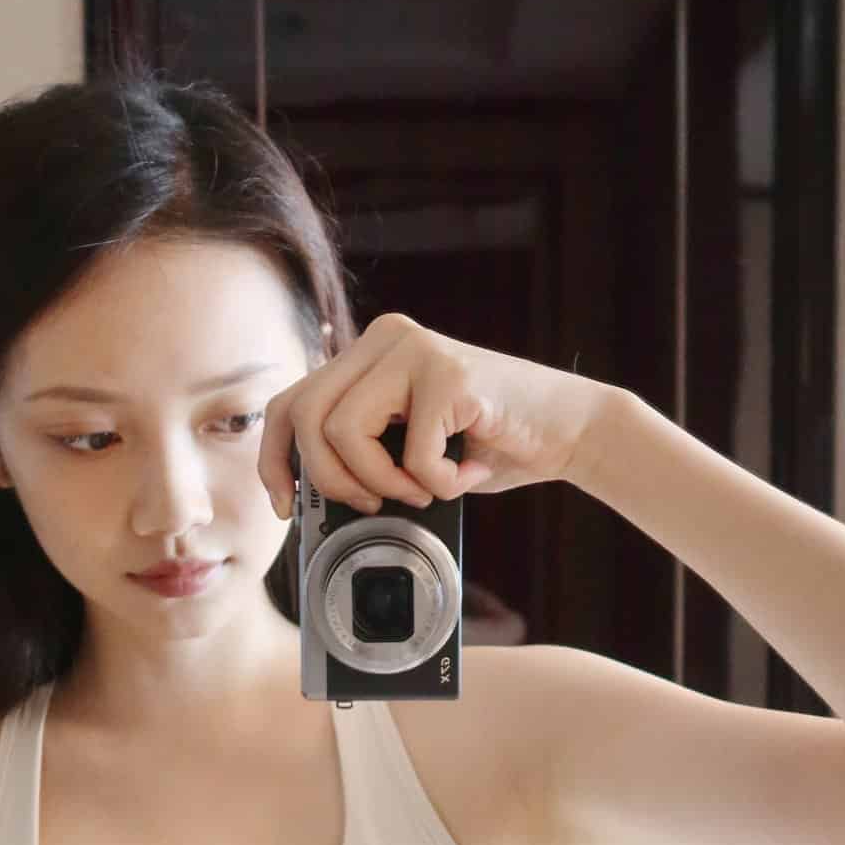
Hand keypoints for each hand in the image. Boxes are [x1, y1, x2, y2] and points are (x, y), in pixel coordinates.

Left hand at [257, 310, 616, 517]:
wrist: (569, 428)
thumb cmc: (489, 444)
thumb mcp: (409, 446)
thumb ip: (363, 450)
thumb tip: (310, 498)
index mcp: (367, 354)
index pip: (288, 402)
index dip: (275, 459)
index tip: (289, 505)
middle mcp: (384, 338)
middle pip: (304, 417)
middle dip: (330, 480)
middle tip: (373, 505)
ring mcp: (414, 349)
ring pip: (344, 433)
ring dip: (384, 483)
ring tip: (427, 489)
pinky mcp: (448, 373)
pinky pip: (411, 452)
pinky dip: (439, 481)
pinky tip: (470, 469)